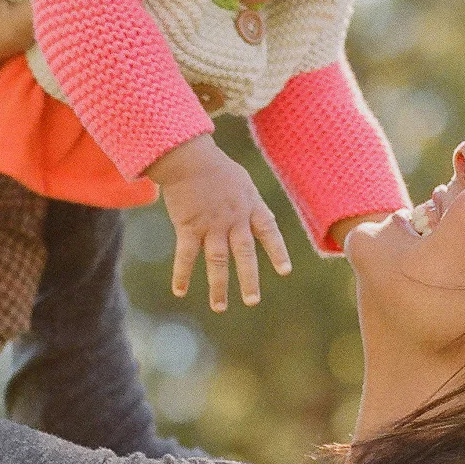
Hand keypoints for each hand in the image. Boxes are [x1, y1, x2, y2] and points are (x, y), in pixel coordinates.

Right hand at [150, 133, 291, 310]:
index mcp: (250, 205)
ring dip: (218, 286)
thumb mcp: (242, 181)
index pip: (269, 231)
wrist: (188, 156)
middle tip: (252, 301)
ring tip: (220, 307)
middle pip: (244, 253)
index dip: (277, 251)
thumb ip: (249, 203)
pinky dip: (181, 274)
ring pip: (217, 261)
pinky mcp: (188, 226)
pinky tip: (179, 291)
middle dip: (249, 279)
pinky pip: (186, 256)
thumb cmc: (214, 166)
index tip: (285, 271)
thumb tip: (258, 219)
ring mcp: (211, 224)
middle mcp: (234, 219)